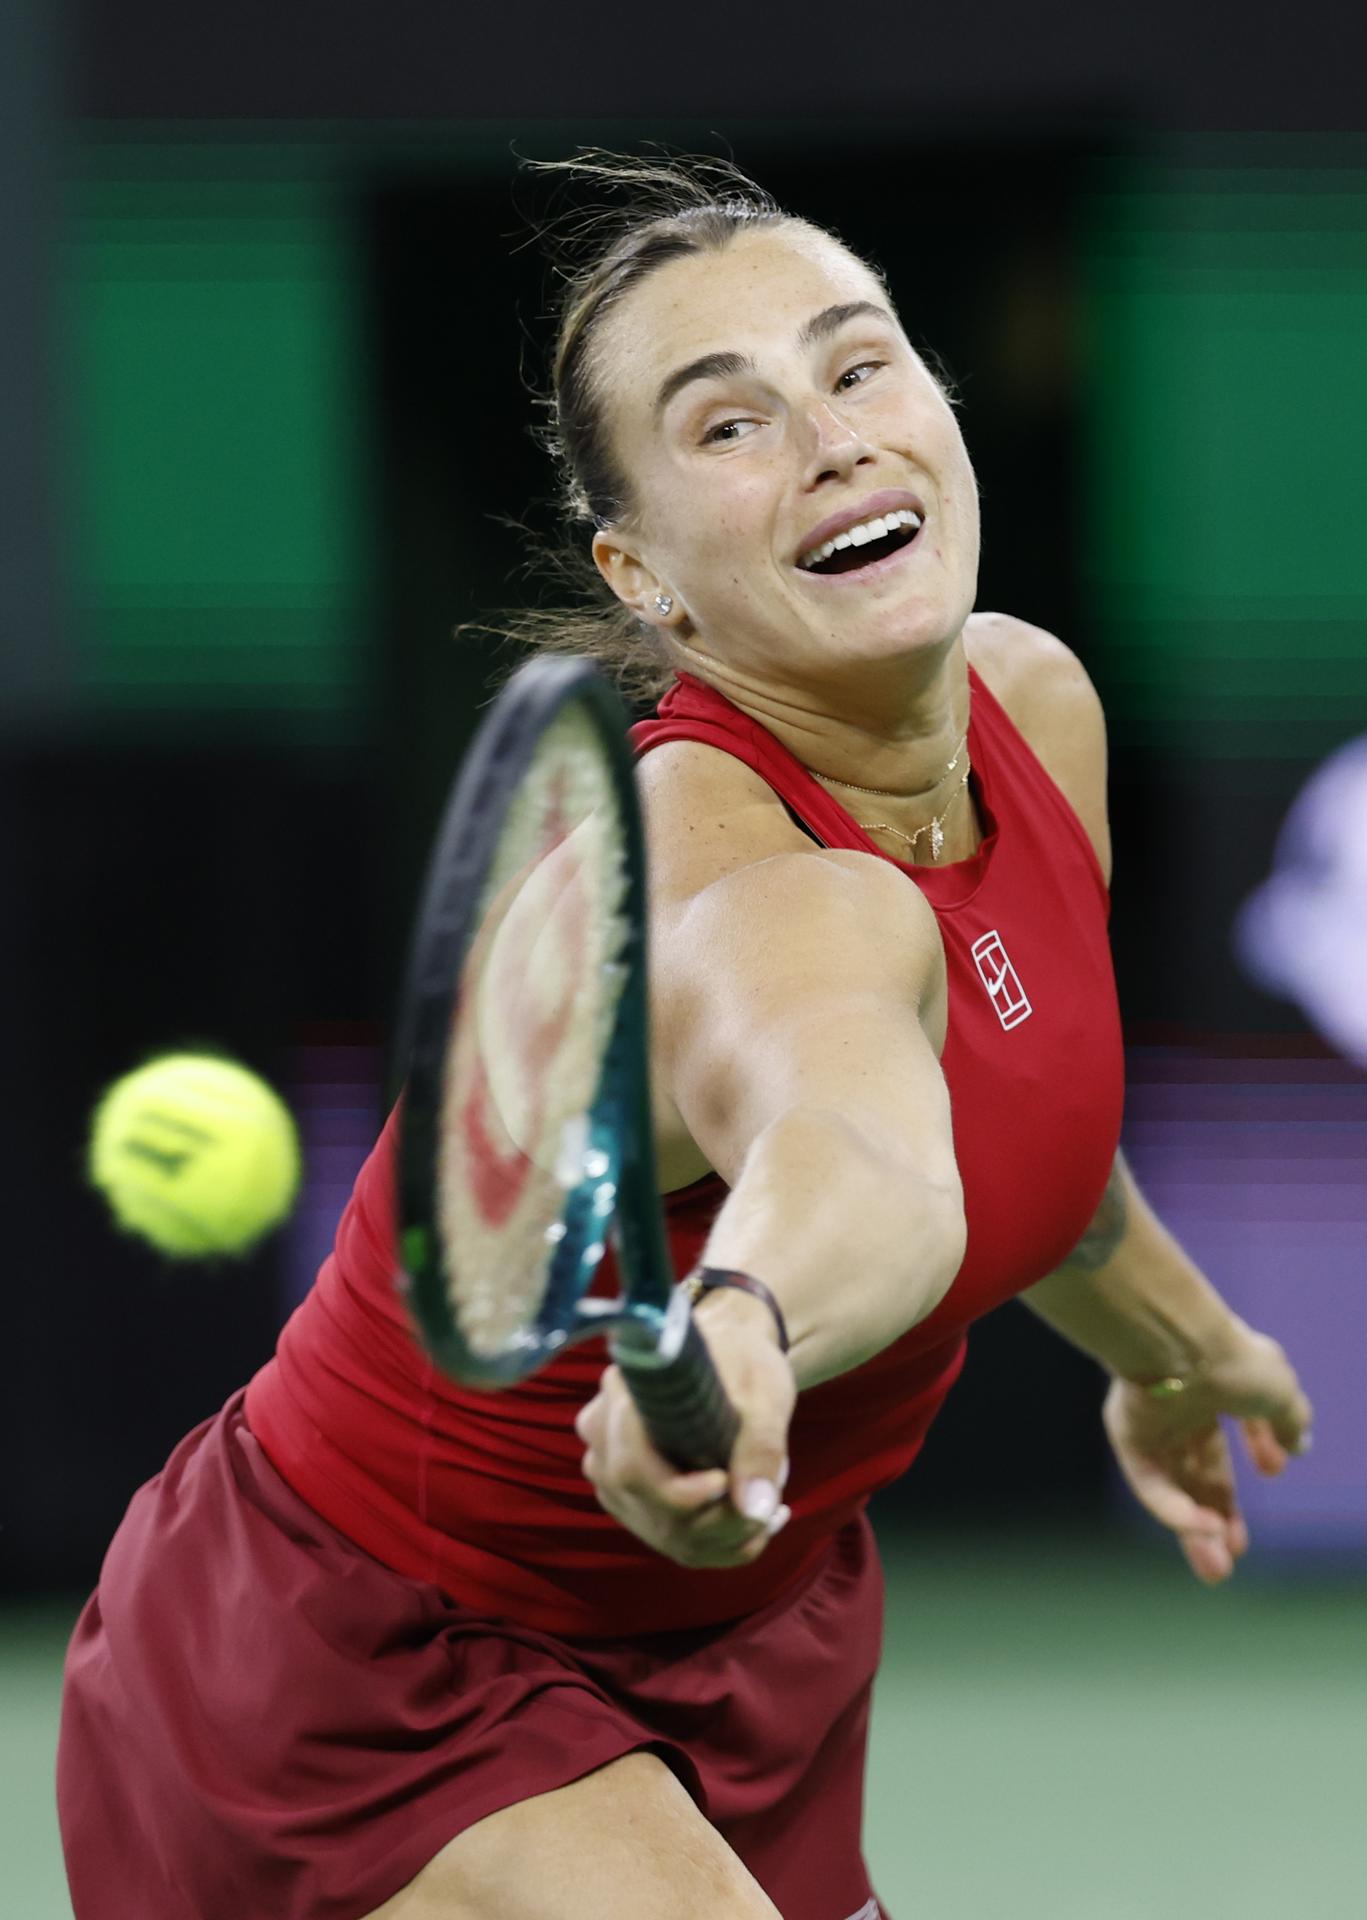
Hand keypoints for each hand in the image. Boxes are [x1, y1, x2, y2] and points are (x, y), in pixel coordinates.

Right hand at [575, 1291, 795, 1567]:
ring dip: (724, 1536)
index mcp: (622, 1396)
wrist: (732, 1360)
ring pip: (663, 1532)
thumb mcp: (763, 1391)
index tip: (726, 1482)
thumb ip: (761, 1446)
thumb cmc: (744, 1362)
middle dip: (715, 1521)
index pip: (631, 1468)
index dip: (678, 1493)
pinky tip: (755, 1520)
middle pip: (648, 1508)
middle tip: (769, 1506)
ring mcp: (612, 1475)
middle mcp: (603, 1440)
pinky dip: (720, 1543)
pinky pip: (673, 1541)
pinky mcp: (632, 1502)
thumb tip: (756, 1508)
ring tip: (769, 1510)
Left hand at [1103, 1322, 1312, 1584]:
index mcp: (1211, 1386)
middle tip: (1233, 1554)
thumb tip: (1300, 1444)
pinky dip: (1173, 1509)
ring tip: (1218, 1567)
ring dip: (1195, 1527)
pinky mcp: (1126, 1435)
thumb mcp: (1280, 1390)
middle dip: (1217, 1515)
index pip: (1230, 1427)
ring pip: (1172, 1485)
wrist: (1181, 1344)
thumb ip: (1290, 1419)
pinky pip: (1149, 1482)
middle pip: (1196, 1470)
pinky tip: (1200, 1530)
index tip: (1274, 1472)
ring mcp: (1148, 1420)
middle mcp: (1176, 1405)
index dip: (1255, 1452)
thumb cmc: (1232, 1361)